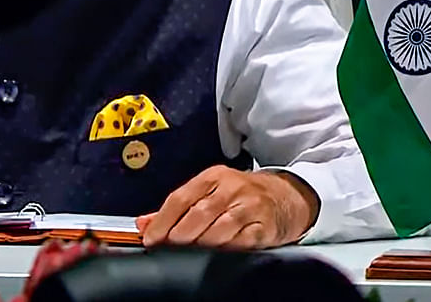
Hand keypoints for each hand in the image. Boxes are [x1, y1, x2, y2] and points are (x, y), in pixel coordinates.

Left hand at [137, 166, 318, 248]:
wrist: (287, 196)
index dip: (162, 220)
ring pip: (219, 229)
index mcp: (213, 177)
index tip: (150, 237)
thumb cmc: (242, 195)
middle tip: (168, 248)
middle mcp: (232, 188)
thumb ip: (177, 208)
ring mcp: (250, 207)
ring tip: (190, 253)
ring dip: (201, 244)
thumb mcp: (210, 192)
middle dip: (179, 234)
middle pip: (198, 214)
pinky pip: (240, 243)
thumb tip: (144, 223)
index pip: (181, 197)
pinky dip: (225, 250)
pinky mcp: (264, 227)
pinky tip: (216, 254)